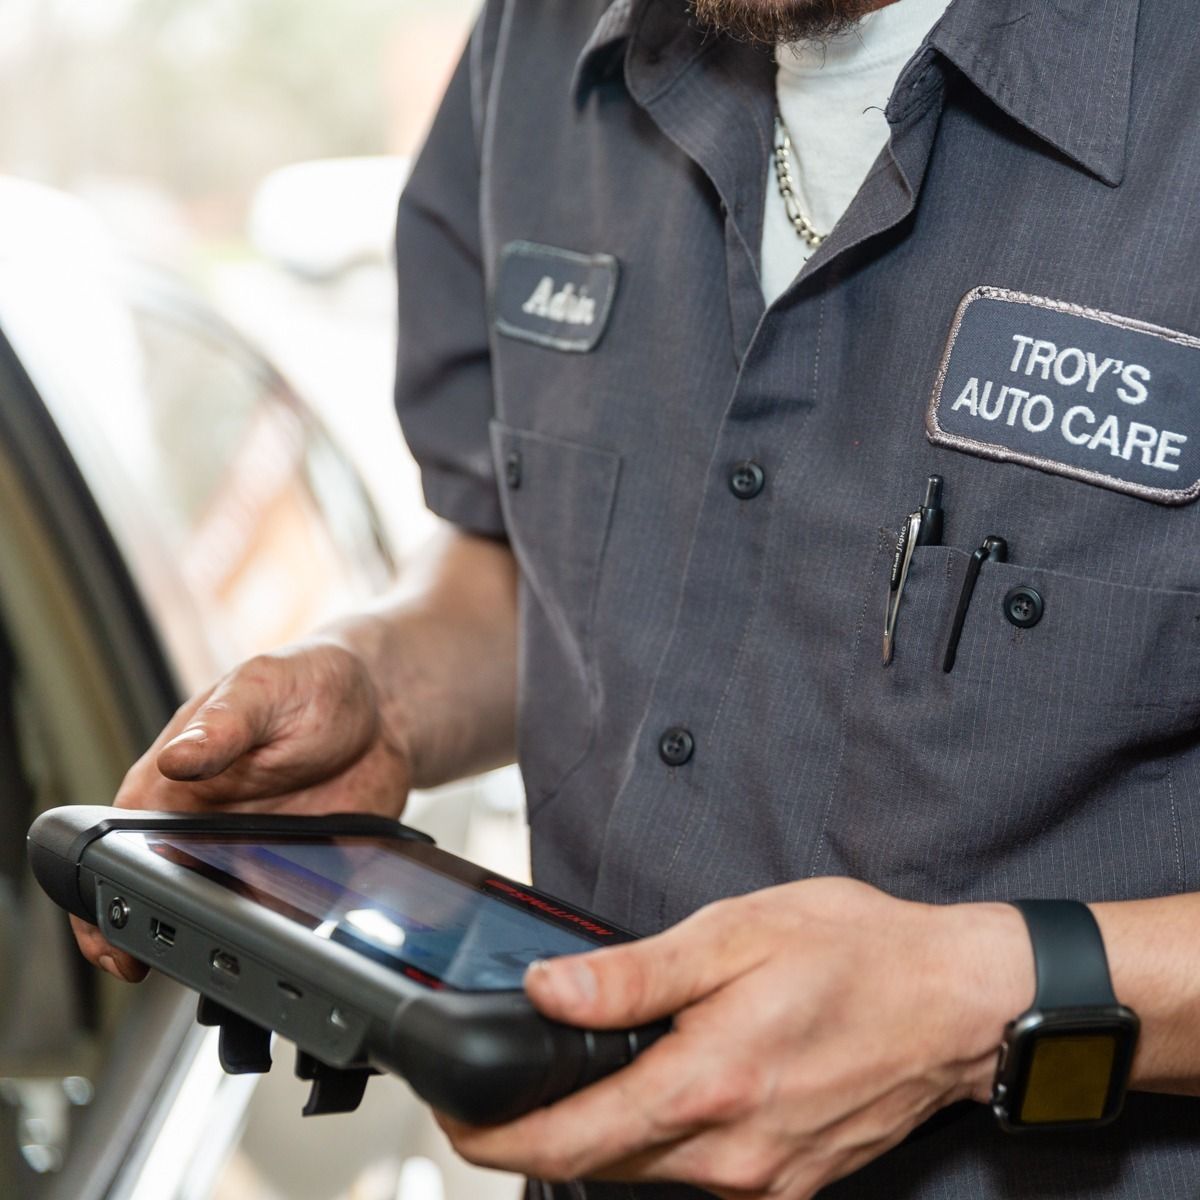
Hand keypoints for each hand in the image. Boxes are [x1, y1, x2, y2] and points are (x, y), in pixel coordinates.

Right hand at [72, 640, 410, 981]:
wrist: (384, 708)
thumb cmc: (310, 683)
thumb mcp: (264, 690)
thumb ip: (222, 725)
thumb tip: (176, 759)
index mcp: (172, 783)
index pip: (111, 850)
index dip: (99, 902)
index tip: (110, 939)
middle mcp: (202, 828)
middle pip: (161, 900)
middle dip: (164, 937)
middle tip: (183, 959)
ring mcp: (249, 855)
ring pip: (224, 918)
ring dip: (234, 937)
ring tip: (253, 941)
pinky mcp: (297, 871)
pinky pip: (286, 915)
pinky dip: (292, 928)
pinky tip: (306, 924)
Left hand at [440, 878, 1033, 1197]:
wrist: (954, 1003)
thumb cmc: (855, 954)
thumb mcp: (735, 934)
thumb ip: (634, 975)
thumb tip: (546, 992)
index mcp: (708, 1085)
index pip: (564, 1142)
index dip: (490, 1135)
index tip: (451, 1111)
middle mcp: (730, 1154)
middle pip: (593, 1164)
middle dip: (532, 1131)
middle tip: (498, 1082)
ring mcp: (760, 1179)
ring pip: (640, 1173)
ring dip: (595, 1132)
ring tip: (572, 1075)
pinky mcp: (785, 1183)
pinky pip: (691, 1174)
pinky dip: (653, 1139)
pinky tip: (658, 1086)